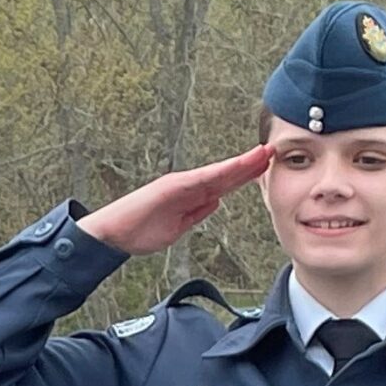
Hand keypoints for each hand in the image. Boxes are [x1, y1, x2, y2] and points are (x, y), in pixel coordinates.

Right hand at [76, 147, 273, 258]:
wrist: (113, 234)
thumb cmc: (140, 232)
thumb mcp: (178, 227)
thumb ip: (197, 213)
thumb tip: (216, 202)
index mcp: (190, 196)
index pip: (224, 184)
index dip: (245, 175)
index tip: (266, 166)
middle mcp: (187, 186)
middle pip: (224, 174)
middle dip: (249, 164)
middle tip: (272, 152)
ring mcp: (178, 185)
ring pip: (216, 173)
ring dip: (239, 165)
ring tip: (261, 154)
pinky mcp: (169, 188)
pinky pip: (199, 180)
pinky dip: (217, 173)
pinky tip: (234, 168)